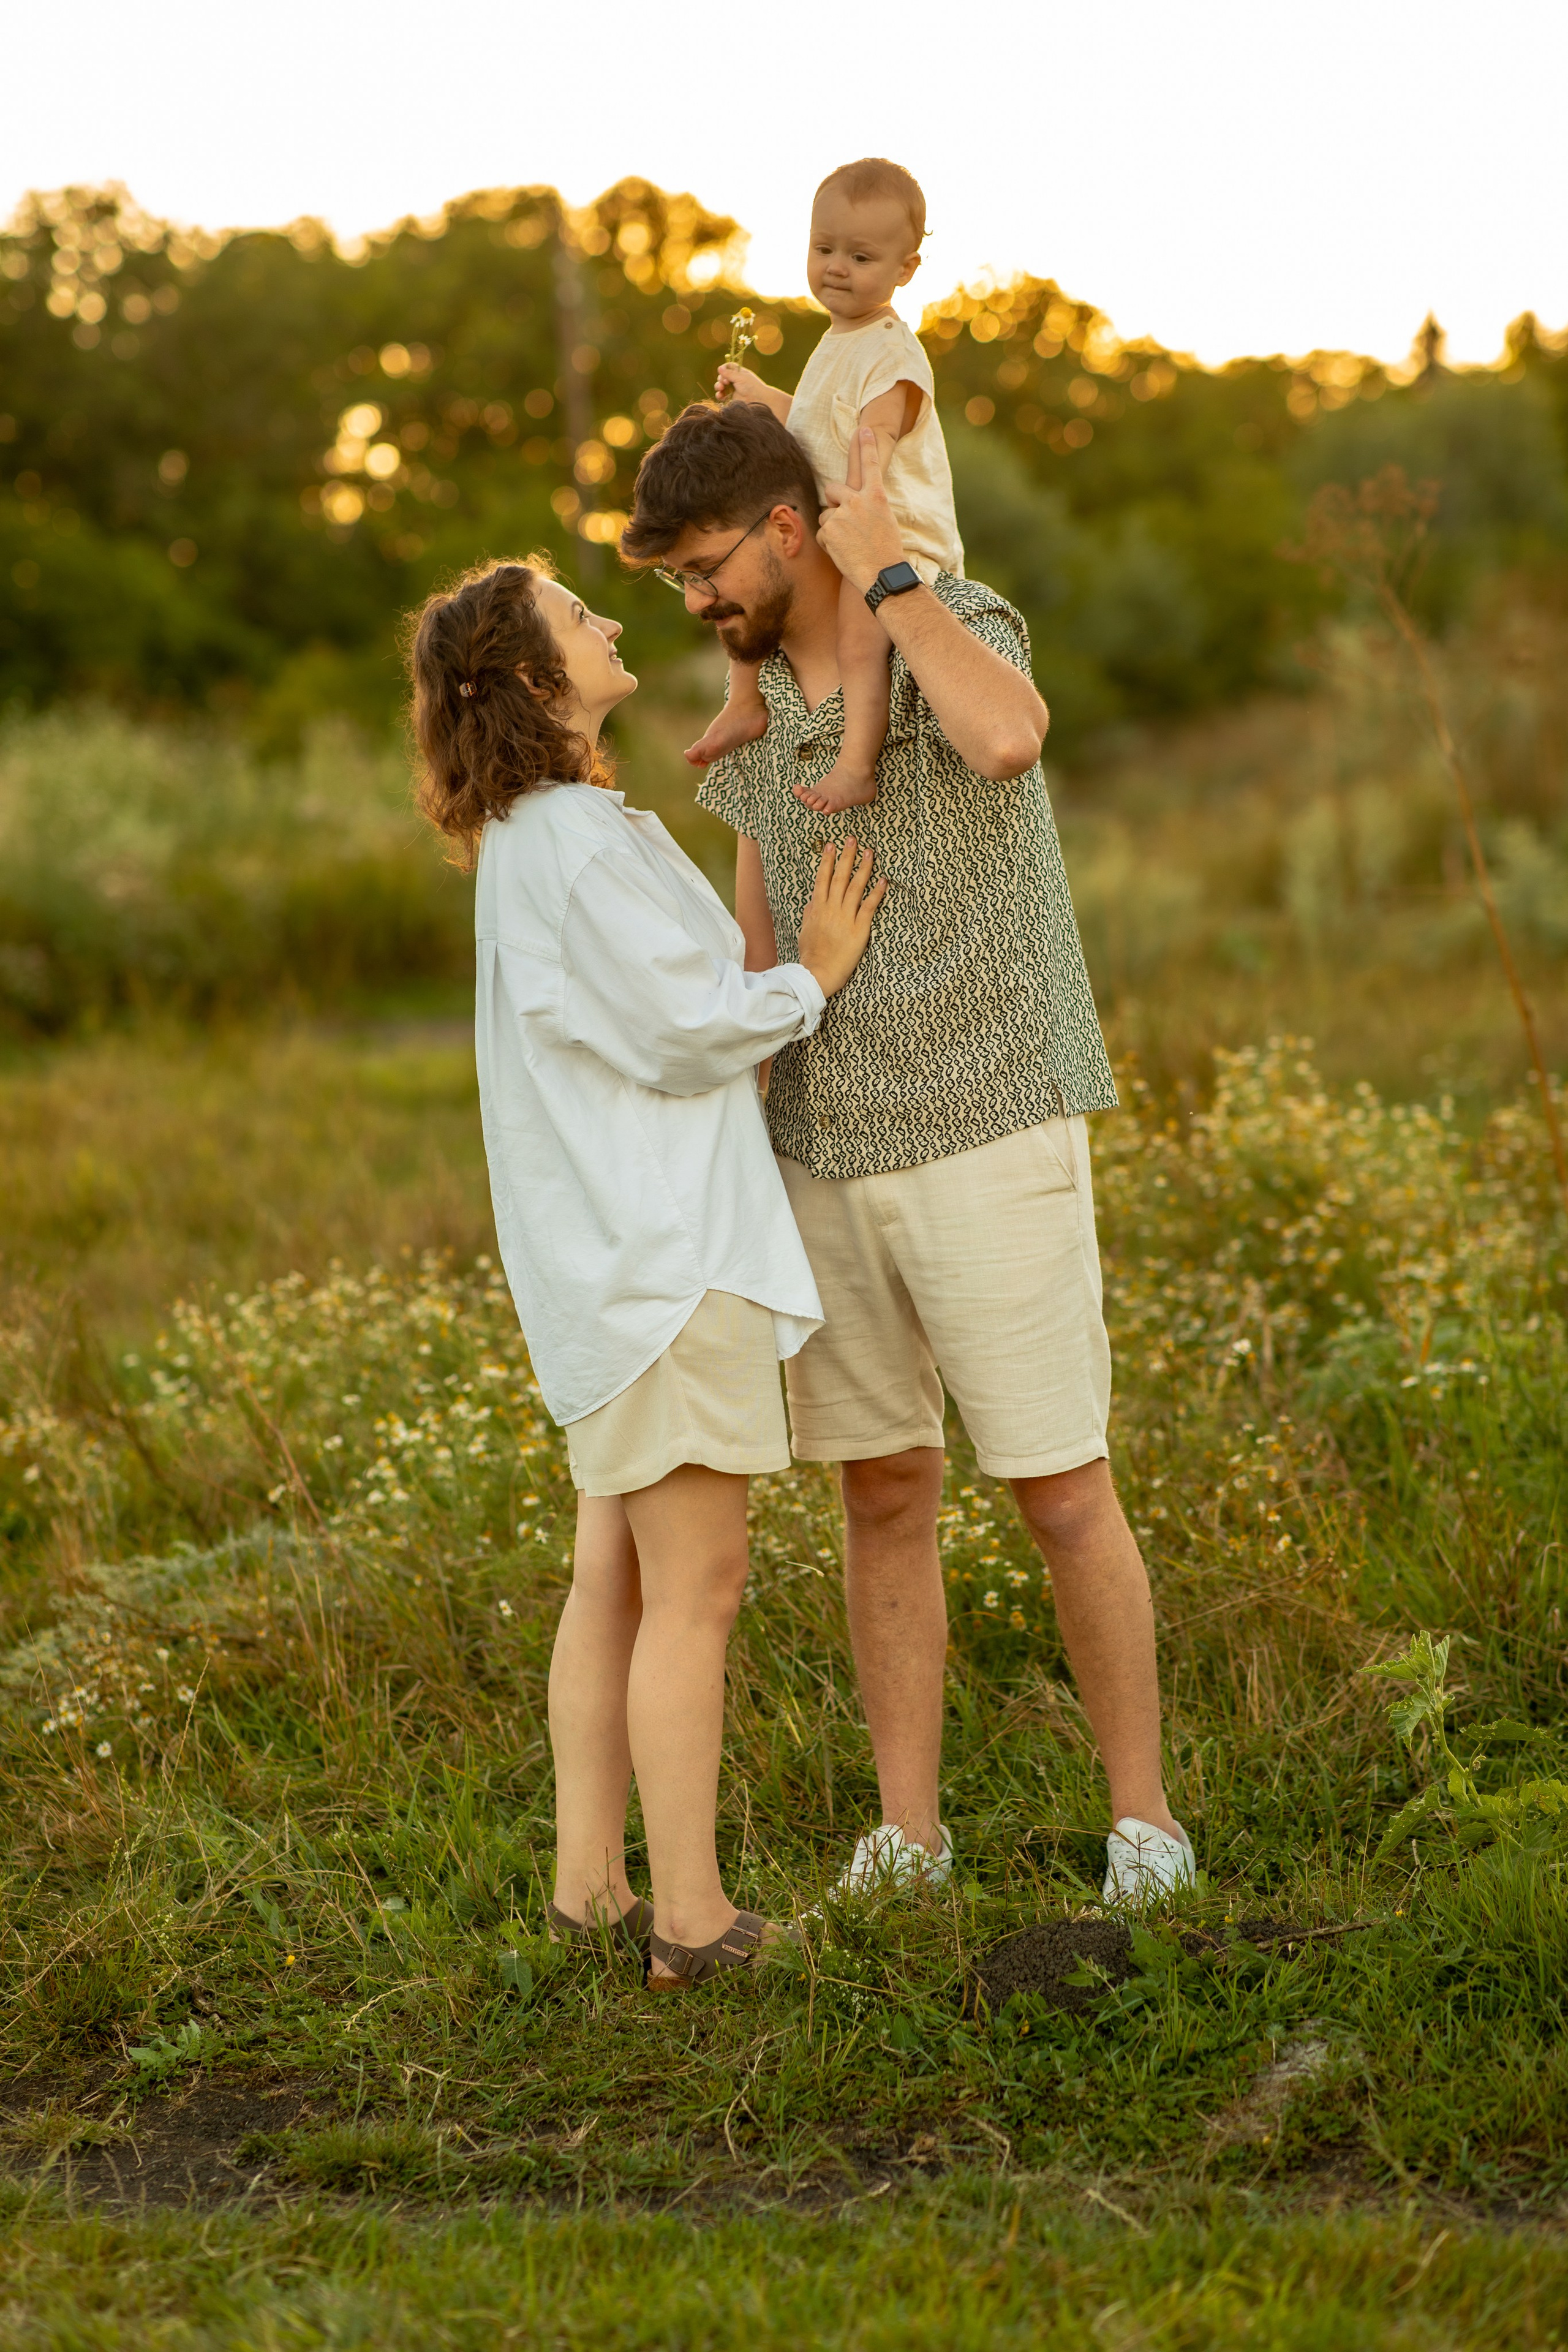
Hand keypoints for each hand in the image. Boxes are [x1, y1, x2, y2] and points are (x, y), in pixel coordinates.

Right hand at [716, 362, 769, 403]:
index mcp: (739, 373)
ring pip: (720, 386)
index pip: (728, 367)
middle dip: (721, 378)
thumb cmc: (752, 387)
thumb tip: (719, 368)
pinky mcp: (731, 399)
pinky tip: (720, 395)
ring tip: (720, 388)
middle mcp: (735, 380)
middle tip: (725, 382)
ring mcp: (732, 390)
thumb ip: (729, 373)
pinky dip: (719, 395)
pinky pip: (721, 396)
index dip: (724, 368)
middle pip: (722, 376)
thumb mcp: (740, 377)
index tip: (722, 371)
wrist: (758, 401)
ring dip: (718, 386)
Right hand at [794, 837, 887, 997]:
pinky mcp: (859, 929)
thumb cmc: (811, 955)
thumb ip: (809, 914)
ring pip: (855, 887)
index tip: (831, 845)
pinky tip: (883, 880)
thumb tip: (812, 900)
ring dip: (863, 868)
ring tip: (870, 852)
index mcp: (817, 909)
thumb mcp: (805, 931)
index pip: (822, 879)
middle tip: (852, 839)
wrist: (818, 973)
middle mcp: (831, 909)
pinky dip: (876, 893)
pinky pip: (869, 907)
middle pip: (839, 877)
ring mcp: (845, 918)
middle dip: (846, 856)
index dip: (827, 861)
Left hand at [817, 428, 906, 593]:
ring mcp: (842, 514)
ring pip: (826, 514)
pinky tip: (843, 552)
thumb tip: (849, 502)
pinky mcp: (829, 530)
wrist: (881, 574)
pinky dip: (829, 544)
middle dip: (833, 501)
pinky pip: (822, 533)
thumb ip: (868, 505)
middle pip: (832, 489)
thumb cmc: (886, 550)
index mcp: (876, 496)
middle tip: (844, 519)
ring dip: (832, 528)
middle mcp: (858, 500)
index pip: (870, 465)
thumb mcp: (884, 519)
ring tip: (849, 543)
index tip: (863, 429)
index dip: (866, 446)